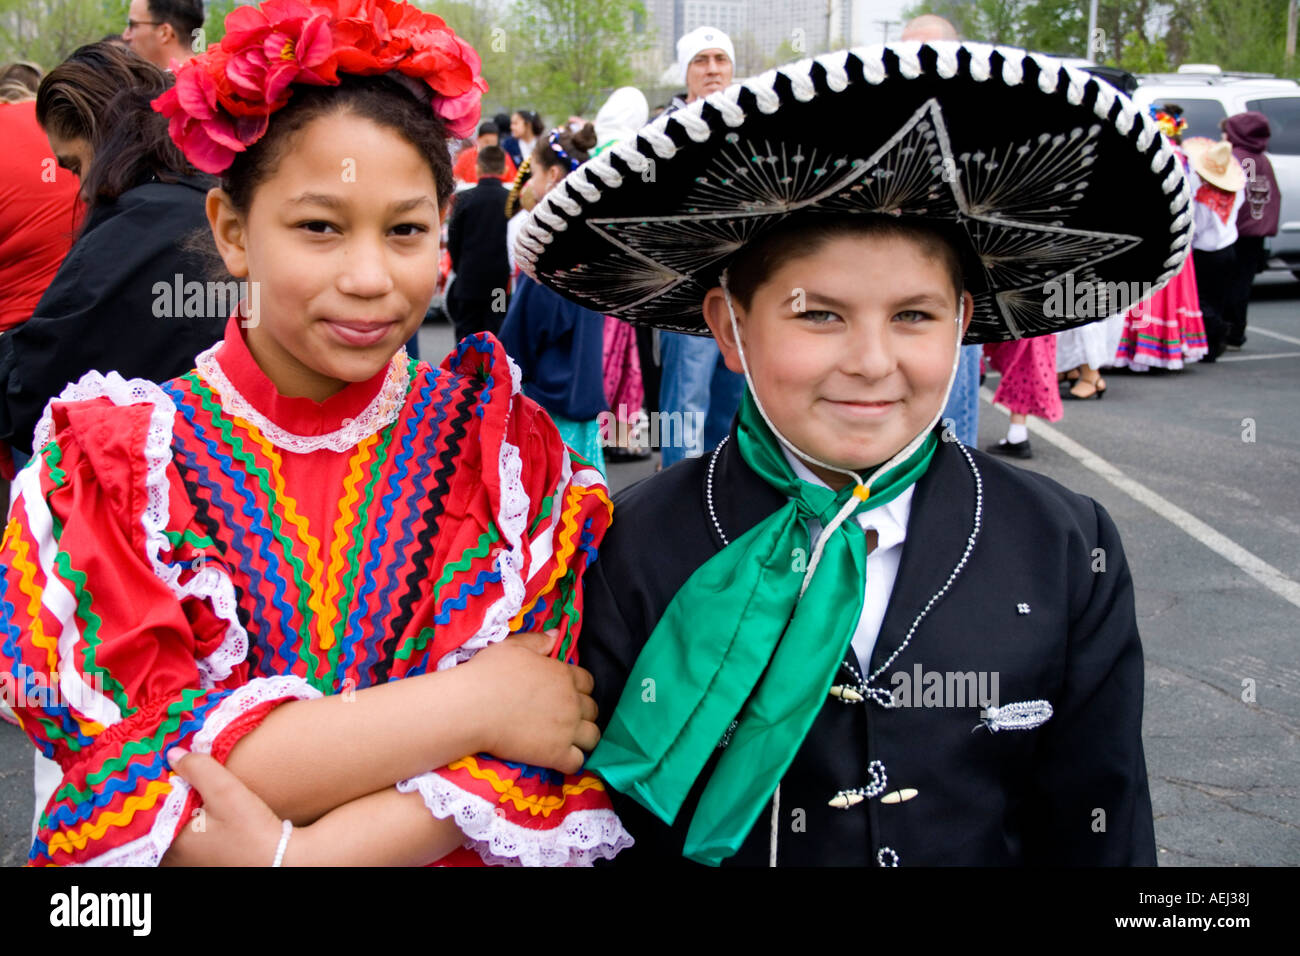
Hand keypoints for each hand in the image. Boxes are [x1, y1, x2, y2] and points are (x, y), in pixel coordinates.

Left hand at [159, 747, 288, 865]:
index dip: (159, 787)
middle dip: (171, 799)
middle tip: (181, 776)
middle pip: (163, 819)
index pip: (151, 810)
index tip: (168, 769)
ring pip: (175, 829)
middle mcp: (173, 858)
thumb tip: (172, 754)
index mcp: (170, 843)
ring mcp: (188, 864)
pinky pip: (187, 839)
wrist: (281, 858)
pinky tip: (205, 812)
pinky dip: (191, 824)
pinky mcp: (203, 863)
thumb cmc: (252, 829)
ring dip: (181, 811)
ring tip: (193, 790)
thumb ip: (199, 769)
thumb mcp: (226, 792)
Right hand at [460, 629, 599, 773]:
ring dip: (583, 739)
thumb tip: (555, 635)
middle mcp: (571, 701)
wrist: (471, 707)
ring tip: (566, 741)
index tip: (565, 695)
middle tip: (564, 719)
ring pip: (593, 737)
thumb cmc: (488, 674)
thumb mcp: (512, 647)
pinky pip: (578, 762)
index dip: (579, 689)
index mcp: (563, 675)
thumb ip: (537, 641)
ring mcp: (567, 729)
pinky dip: (571, 762)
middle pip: (593, 710)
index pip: (588, 682)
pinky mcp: (556, 754)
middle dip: (583, 714)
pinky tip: (559, 759)